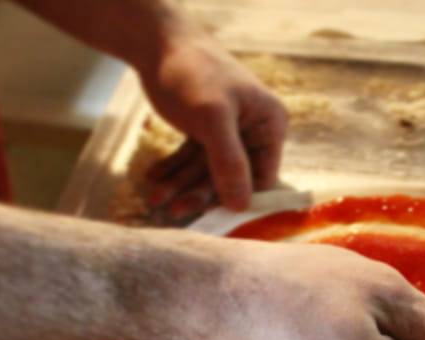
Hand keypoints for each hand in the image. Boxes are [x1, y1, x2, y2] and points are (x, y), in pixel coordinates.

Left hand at [138, 34, 287, 217]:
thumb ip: (229, 163)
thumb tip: (241, 207)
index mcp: (270, 125)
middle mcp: (255, 131)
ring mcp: (231, 132)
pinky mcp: (207, 130)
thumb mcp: (212, 118)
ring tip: (155, 197)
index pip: (262, 177)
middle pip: (232, 177)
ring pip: (208, 170)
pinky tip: (155, 179)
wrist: (156, 40)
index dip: (238, 196)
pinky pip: (193, 159)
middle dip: (200, 193)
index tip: (210, 214)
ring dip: (181, 184)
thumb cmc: (192, 73)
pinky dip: (174, 170)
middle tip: (171, 209)